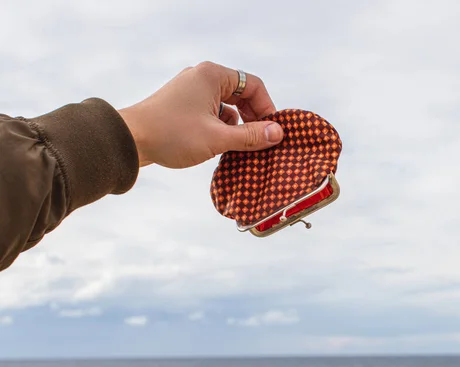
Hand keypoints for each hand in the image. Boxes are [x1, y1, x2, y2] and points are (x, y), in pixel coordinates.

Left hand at [117, 61, 283, 167]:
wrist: (129, 140)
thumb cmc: (172, 134)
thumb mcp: (217, 137)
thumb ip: (250, 136)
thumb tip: (278, 133)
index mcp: (212, 75)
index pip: (254, 85)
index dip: (267, 108)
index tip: (271, 131)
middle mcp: (202, 77)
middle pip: (241, 94)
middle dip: (252, 117)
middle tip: (258, 140)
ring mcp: (191, 90)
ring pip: (226, 105)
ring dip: (235, 125)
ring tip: (237, 146)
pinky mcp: (182, 105)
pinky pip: (211, 112)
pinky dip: (220, 127)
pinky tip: (218, 145)